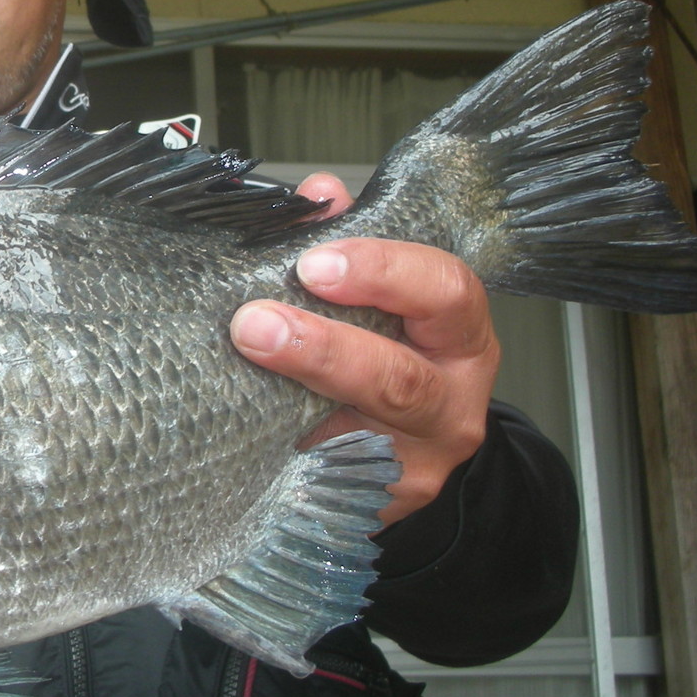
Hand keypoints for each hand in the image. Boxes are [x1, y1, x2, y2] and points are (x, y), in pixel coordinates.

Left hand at [229, 172, 499, 526]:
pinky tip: (237, 424)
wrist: (404, 449)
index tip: (315, 262)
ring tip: (246, 356)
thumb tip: (319, 194)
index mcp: (459, 337)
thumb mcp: (383, 298)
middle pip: (401, 379)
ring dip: (296, 396)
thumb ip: (350, 245)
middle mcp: (451, 405)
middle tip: (256, 320)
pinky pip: (321, 478)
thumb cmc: (390, 353)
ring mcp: (412, 465)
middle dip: (324, 347)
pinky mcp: (368, 502)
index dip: (382, 272)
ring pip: (359, 435)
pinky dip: (278, 449)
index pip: (446, 293)